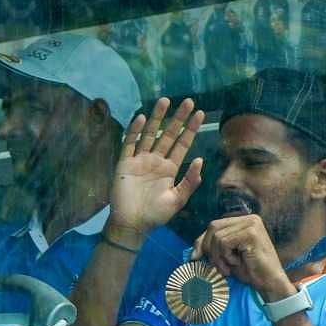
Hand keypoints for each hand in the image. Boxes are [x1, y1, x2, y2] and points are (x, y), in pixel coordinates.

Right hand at [108, 97, 204, 243]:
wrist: (132, 224)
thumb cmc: (156, 215)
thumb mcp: (178, 200)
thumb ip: (189, 181)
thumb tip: (199, 160)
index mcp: (170, 168)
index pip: (182, 144)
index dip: (191, 129)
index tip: (200, 114)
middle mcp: (156, 160)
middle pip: (168, 134)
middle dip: (178, 118)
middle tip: (188, 101)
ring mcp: (139, 160)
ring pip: (150, 134)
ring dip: (157, 118)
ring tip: (165, 101)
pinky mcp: (125, 163)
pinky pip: (130, 144)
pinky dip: (135, 131)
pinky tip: (142, 119)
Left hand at [194, 214, 293, 302]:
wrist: (269, 283)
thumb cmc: (249, 270)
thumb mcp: (226, 256)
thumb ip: (212, 247)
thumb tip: (192, 252)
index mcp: (243, 221)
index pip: (214, 226)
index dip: (202, 241)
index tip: (195, 257)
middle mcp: (249, 218)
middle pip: (213, 227)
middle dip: (209, 248)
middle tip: (217, 265)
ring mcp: (252, 224)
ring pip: (218, 236)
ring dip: (218, 256)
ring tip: (228, 267)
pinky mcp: (252, 233)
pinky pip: (225, 242)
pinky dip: (226, 256)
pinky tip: (237, 263)